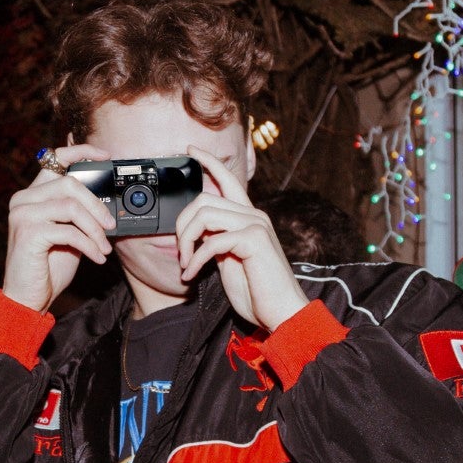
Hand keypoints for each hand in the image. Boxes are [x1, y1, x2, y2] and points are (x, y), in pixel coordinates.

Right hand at [0, 144, 115, 313]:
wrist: (28, 297)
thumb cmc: (48, 266)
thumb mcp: (68, 233)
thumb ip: (78, 213)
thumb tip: (106, 200)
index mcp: (32, 194)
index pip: (55, 159)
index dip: (81, 151)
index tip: (105, 156)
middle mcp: (23, 199)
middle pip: (70, 184)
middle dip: (97, 205)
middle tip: (111, 224)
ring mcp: (23, 215)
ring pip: (71, 206)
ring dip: (95, 228)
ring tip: (104, 246)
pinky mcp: (28, 233)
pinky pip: (69, 231)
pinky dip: (89, 245)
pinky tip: (97, 257)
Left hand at [175, 147, 309, 332]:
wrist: (282, 312)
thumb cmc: (257, 292)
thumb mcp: (230, 260)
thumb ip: (217, 240)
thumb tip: (197, 231)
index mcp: (249, 217)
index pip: (227, 180)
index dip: (208, 162)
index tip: (190, 150)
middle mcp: (254, 215)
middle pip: (203, 200)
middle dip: (181, 226)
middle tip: (180, 254)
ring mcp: (255, 225)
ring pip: (204, 215)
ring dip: (186, 241)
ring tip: (186, 264)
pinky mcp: (254, 240)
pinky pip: (211, 240)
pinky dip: (195, 258)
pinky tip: (192, 274)